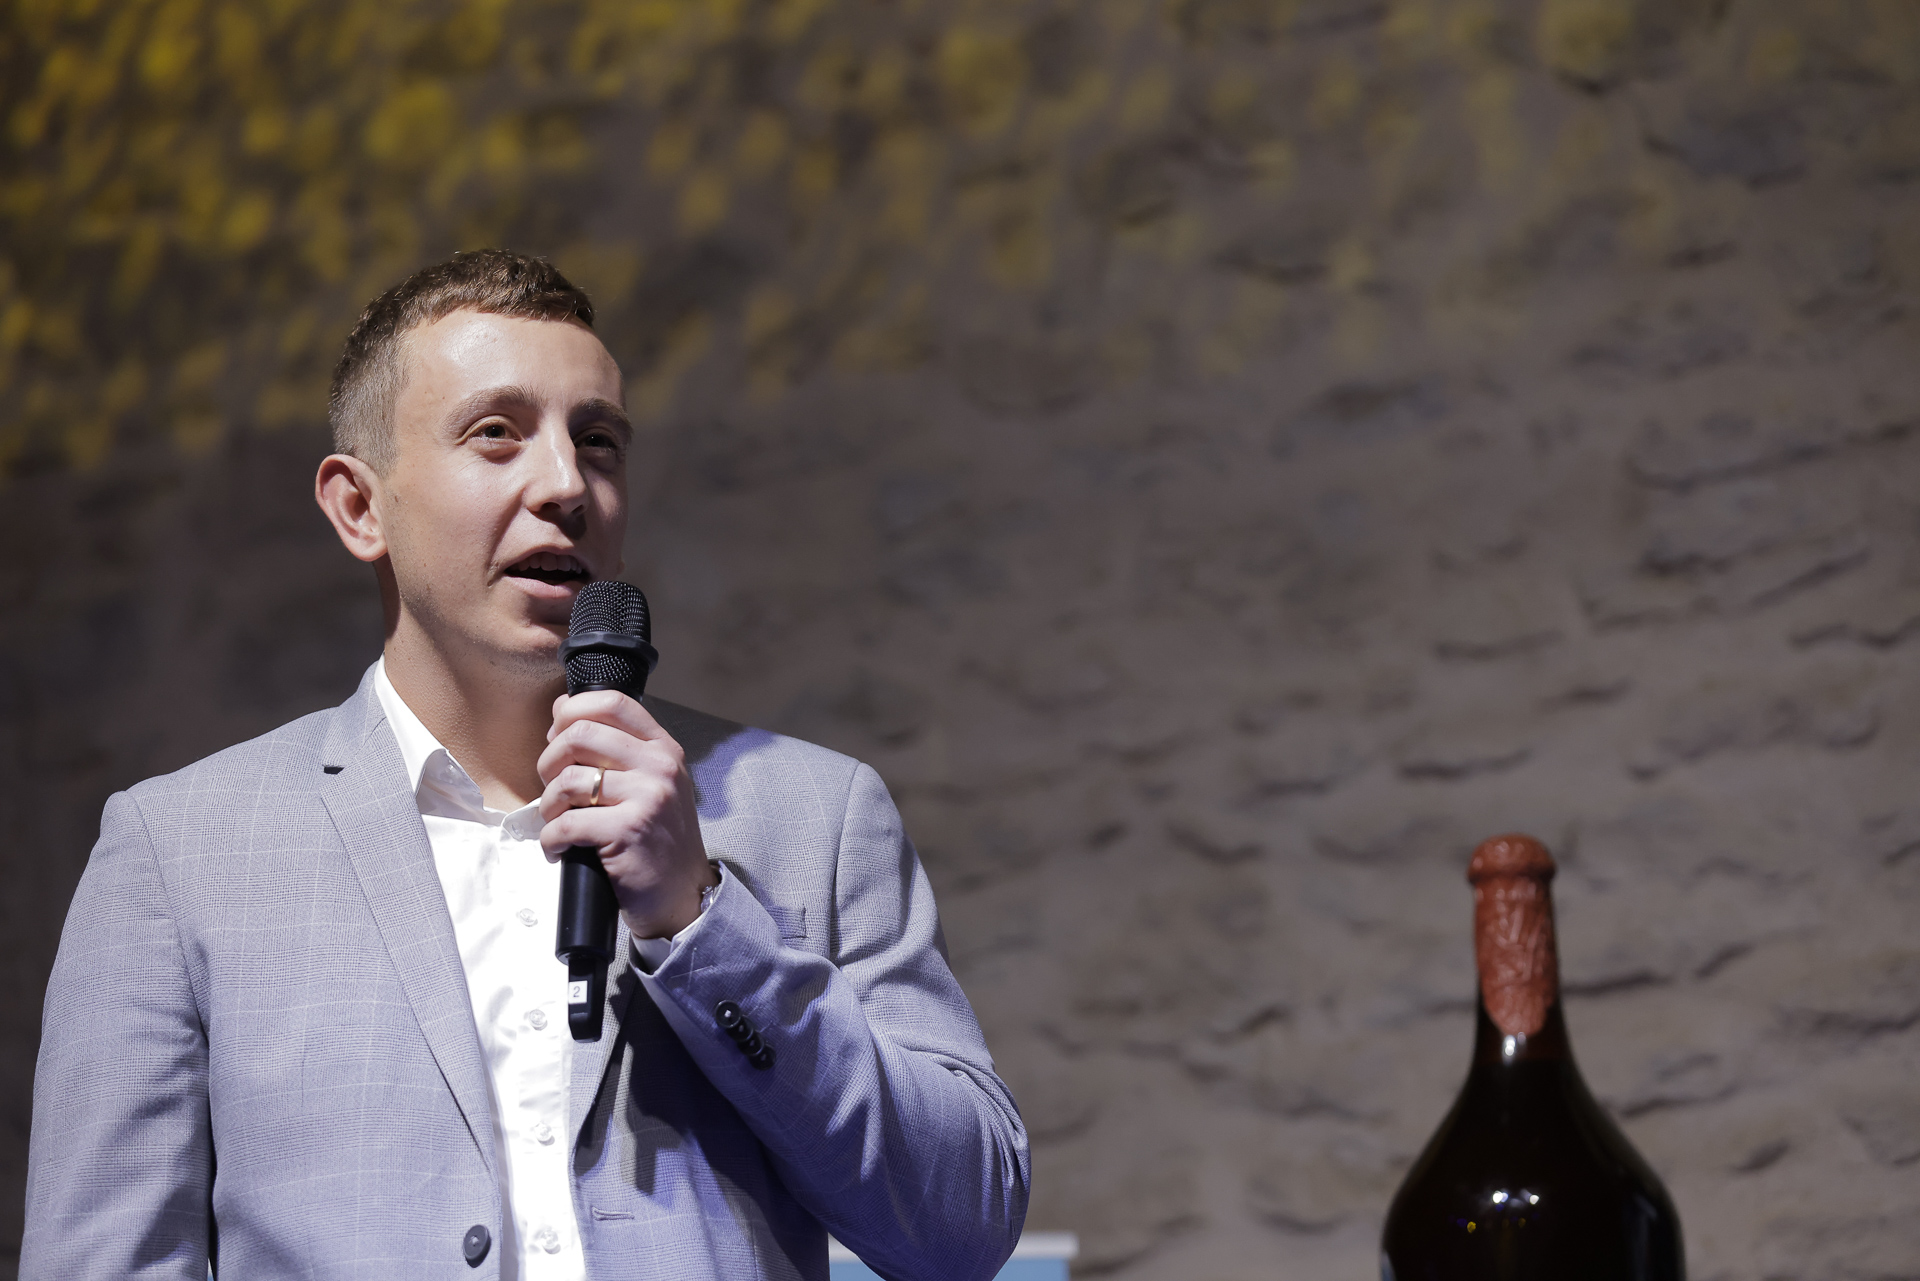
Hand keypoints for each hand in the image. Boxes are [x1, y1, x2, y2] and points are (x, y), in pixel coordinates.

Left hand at [536, 690, 717, 938]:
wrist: (683, 894)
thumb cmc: (658, 839)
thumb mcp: (652, 783)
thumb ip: (616, 748)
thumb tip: (562, 709)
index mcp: (662, 749)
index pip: (612, 703)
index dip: (572, 712)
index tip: (557, 736)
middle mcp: (659, 767)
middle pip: (581, 735)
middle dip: (550, 761)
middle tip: (552, 787)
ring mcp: (647, 798)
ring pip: (568, 780)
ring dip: (549, 805)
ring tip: (557, 821)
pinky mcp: (628, 831)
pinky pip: (566, 824)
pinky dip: (551, 839)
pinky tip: (559, 849)